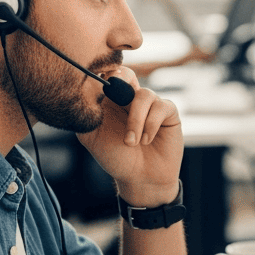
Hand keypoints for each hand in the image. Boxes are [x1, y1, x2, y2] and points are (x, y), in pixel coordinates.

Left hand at [77, 65, 182, 204]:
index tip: (97, 85)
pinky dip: (150, 124)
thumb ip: (87, 114)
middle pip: (126, 74)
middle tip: (114, 94)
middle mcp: (130, 99)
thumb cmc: (116, 158)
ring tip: (131, 142)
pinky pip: (161, 107)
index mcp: (109, 101)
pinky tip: (146, 140)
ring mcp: (150, 105)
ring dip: (136, 120)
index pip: (105, 77)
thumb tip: (88, 90)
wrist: (141, 179)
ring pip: (144, 95)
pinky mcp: (168, 113)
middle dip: (120, 82)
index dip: (102, 75)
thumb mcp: (92, 137)